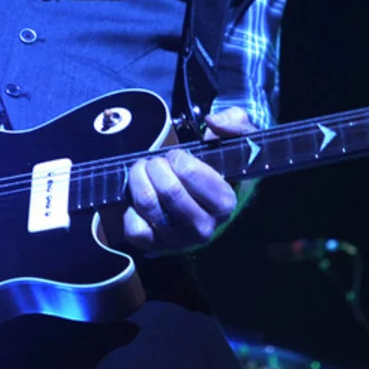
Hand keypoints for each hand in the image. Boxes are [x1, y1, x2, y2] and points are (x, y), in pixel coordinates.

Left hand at [106, 107, 257, 253]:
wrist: (206, 203)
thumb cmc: (220, 169)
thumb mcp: (237, 140)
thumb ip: (235, 122)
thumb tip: (213, 121)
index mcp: (225, 203)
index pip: (189, 173)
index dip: (178, 158)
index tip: (178, 156)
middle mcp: (204, 227)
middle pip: (167, 189)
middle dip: (156, 166)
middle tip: (158, 162)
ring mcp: (178, 240)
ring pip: (147, 204)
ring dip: (138, 179)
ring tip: (144, 171)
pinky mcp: (155, 247)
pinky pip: (133, 228)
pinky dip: (131, 209)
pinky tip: (140, 200)